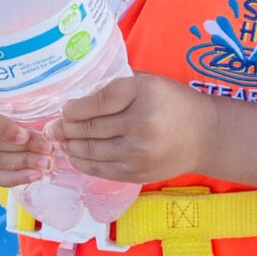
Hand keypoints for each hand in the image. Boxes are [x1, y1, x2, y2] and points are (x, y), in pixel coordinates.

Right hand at [0, 83, 53, 186]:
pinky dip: (15, 177)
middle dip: (22, 149)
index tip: (25, 136)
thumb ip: (18, 97)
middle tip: (48, 149)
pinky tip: (34, 175)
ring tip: (46, 163)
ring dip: (22, 164)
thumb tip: (52, 112)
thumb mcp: (2, 87)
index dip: (3, 128)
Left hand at [47, 72, 216, 182]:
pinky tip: (75, 156)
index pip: (97, 102)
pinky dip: (84, 163)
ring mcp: (138, 153)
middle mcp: (140, 124)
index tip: (63, 109)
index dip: (74, 108)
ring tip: (60, 142)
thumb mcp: (149, 82)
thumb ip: (118, 86)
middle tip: (51, 128)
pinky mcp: (137, 173)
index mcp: (143, 94)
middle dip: (65, 128)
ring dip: (71, 147)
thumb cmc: (174, 102)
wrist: (205, 136)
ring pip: (92, 151)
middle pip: (90, 128)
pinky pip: (101, 169)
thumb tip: (78, 96)